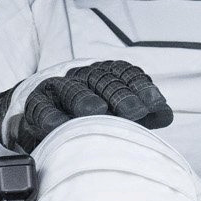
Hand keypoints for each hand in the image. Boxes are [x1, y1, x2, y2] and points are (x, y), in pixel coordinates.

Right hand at [0, 60, 172, 151]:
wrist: (39, 121)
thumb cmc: (86, 118)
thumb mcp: (116, 115)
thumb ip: (141, 114)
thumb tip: (166, 114)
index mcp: (102, 76)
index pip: (122, 73)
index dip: (139, 86)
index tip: (153, 103)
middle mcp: (80, 78)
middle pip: (100, 79)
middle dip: (120, 95)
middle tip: (135, 112)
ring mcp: (55, 90)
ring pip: (70, 89)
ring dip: (85, 100)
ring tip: (98, 112)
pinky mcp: (35, 106)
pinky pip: (41, 108)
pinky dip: (50, 116)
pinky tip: (59, 126)